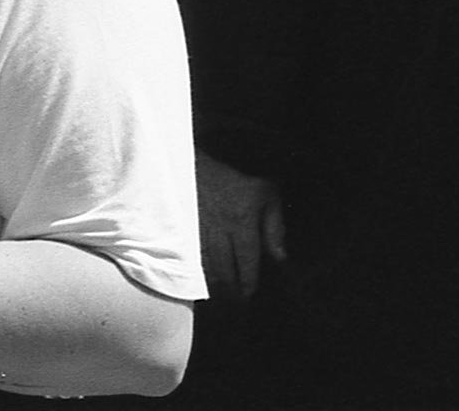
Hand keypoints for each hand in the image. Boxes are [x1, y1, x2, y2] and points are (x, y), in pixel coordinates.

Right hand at [197, 150, 286, 299]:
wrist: (191, 159)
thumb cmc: (231, 177)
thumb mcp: (264, 192)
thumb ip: (275, 224)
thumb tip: (279, 256)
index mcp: (241, 220)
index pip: (247, 262)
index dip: (248, 282)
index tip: (249, 293)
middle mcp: (218, 227)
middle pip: (224, 270)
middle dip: (230, 290)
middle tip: (234, 300)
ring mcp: (196, 229)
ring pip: (204, 267)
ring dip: (212, 284)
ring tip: (219, 293)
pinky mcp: (179, 228)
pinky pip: (187, 257)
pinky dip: (194, 271)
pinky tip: (198, 278)